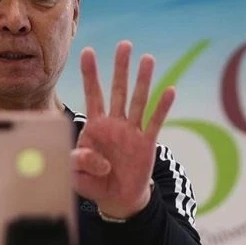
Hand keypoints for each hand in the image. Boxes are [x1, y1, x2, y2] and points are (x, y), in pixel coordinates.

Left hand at [73, 41, 174, 218]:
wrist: (115, 199)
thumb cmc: (92, 182)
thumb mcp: (75, 173)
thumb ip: (78, 162)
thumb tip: (95, 158)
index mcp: (95, 125)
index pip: (92, 94)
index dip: (90, 74)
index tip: (88, 51)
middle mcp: (114, 123)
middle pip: (117, 90)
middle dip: (120, 68)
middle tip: (124, 45)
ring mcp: (131, 131)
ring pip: (138, 101)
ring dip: (143, 80)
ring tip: (147, 59)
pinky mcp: (146, 144)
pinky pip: (155, 122)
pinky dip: (162, 107)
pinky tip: (170, 90)